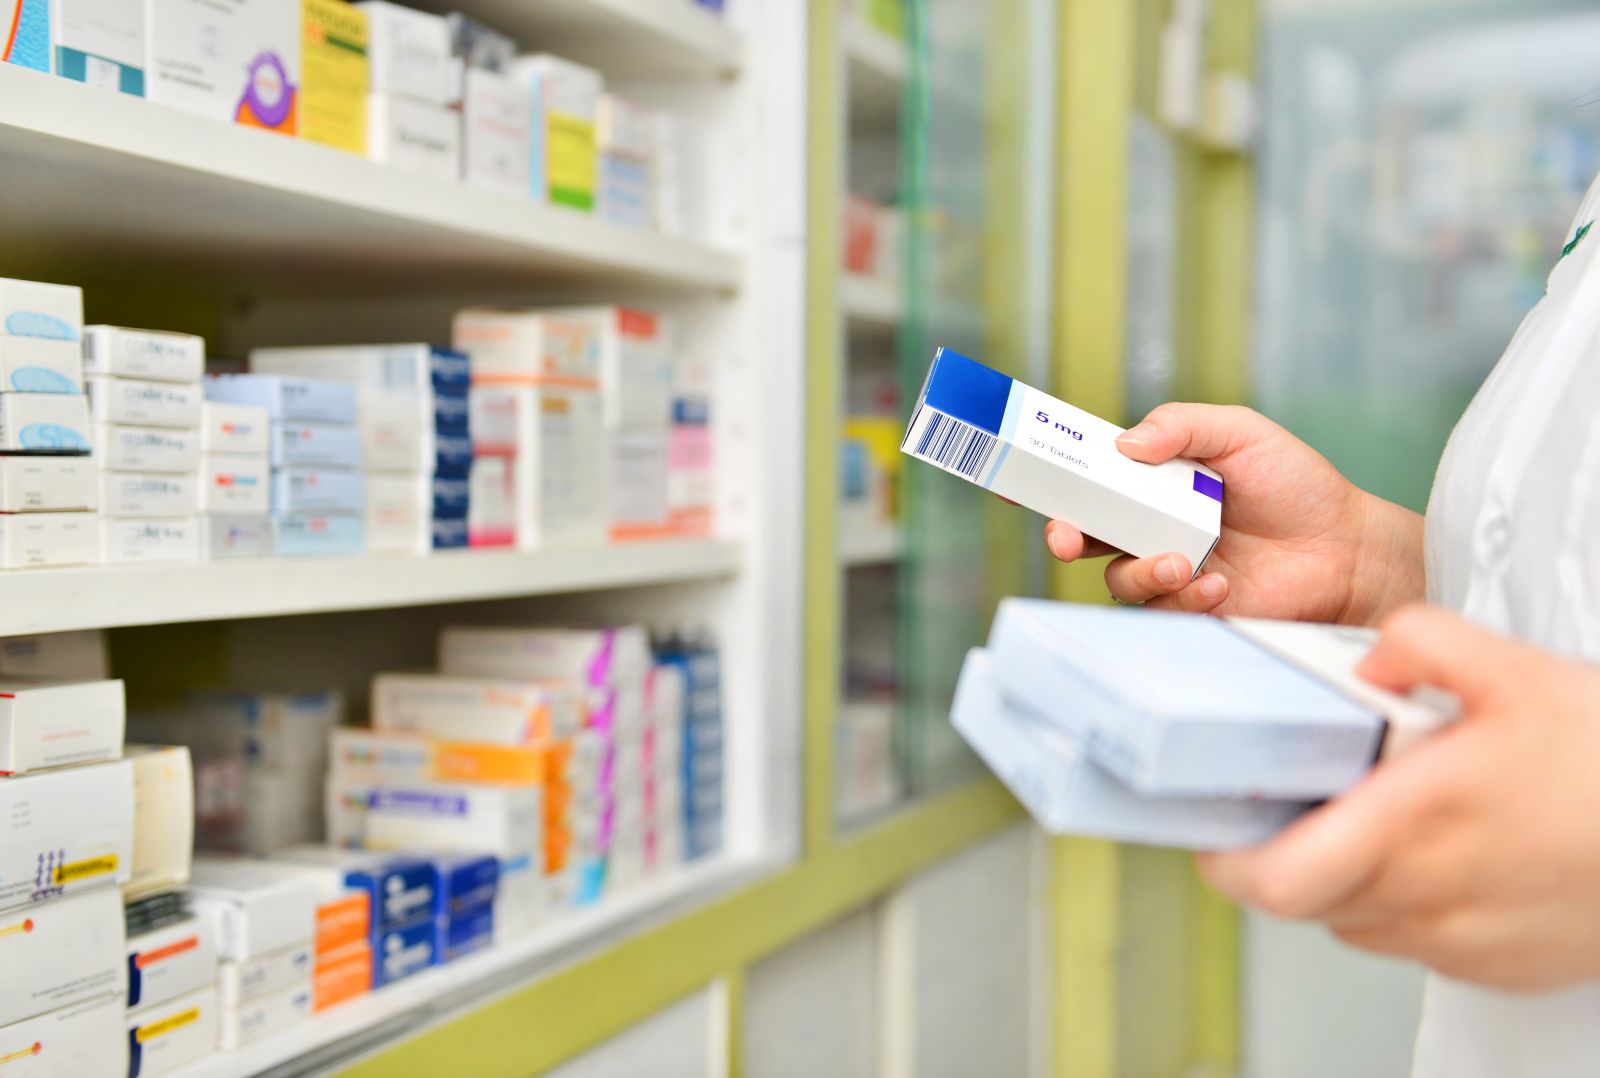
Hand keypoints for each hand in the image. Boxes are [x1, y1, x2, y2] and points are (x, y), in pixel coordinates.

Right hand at [1043, 403, 1423, 623]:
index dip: (1051, 479)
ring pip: (1117, 578)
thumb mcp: (1242, 433)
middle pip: (1084, 532)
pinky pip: (1161, 610)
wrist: (1346, 550)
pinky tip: (1221, 586)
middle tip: (1065, 537)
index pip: (1091, 478)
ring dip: (1138, 571)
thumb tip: (1123, 445)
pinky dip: (1184, 597)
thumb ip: (1182, 426)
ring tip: (1179, 561)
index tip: (1019, 481)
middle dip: (1062, 534)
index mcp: (1154, 482)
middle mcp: (1152, 526)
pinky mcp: (1189, 610)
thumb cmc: (1298, 487)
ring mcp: (1168, 570)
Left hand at [1198, 606, 1599, 991]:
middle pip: (1304, 899)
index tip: (1219, 828)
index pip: (1278, 878)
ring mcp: (1463, 940)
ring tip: (1374, 818)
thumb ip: (1420, 642)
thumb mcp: (1516, 670)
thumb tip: (1365, 659)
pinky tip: (1435, 852)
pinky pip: (1412, 940)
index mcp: (1416, 820)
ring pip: (1354, 919)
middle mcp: (1429, 894)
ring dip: (1343, 876)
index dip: (1228, 862)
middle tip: (1290, 809)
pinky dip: (1400, 900)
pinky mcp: (1497, 966)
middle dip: (1283, 854)